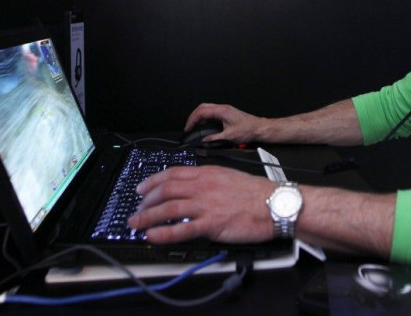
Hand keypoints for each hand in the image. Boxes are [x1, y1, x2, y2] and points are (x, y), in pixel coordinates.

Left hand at [128, 165, 275, 243]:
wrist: (274, 204)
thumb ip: (208, 180)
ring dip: (148, 217)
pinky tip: (152, 236)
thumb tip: (192, 187)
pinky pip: (182, 229)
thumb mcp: (228, 176)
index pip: (172, 174)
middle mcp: (203, 187)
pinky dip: (164, 233)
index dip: (152, 181)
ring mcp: (206, 205)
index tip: (142, 188)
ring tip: (136, 224)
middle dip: (146, 200)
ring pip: (168, 208)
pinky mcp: (211, 224)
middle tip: (136, 209)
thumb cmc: (256, 193)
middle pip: (165, 190)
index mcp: (207, 173)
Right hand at [184, 103, 265, 144]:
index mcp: (222, 111)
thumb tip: (204, 141)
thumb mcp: (229, 137)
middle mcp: (222, 108)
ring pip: (207, 109)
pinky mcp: (227, 113)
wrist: (259, 128)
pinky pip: (212, 113)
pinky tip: (204, 126)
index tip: (188, 128)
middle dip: (193, 116)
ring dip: (199, 116)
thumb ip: (214, 139)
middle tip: (188, 126)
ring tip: (194, 126)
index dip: (192, 120)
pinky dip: (205, 118)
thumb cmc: (248, 130)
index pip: (202, 112)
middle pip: (202, 107)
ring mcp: (225, 110)